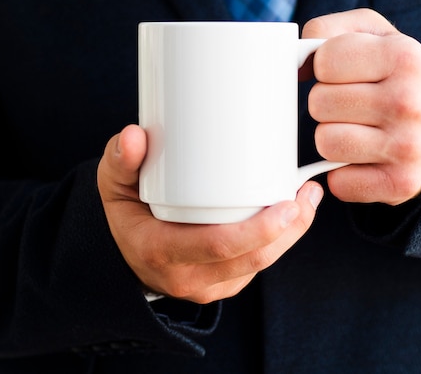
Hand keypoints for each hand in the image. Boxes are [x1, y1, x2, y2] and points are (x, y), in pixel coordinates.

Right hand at [97, 124, 322, 303]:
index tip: (287, 203)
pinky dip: (278, 240)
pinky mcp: (221, 283)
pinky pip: (255, 265)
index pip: (218, 246)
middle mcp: (187, 276)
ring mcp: (207, 284)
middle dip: (289, 228)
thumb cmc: (124, 210)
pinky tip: (292, 213)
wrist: (123, 250)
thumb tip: (134, 136)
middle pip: (251, 258)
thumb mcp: (113, 183)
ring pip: (259, 264)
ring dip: (291, 234)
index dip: (258, 230)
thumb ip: (121, 159)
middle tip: (307, 192)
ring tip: (308, 197)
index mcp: (161, 250)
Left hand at [301, 8, 420, 205]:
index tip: (345, 71)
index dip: (325, 66)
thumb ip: (324, 31)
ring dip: (333, 136)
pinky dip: (343, 172)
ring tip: (359, 127)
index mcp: (402, 56)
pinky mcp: (402, 183)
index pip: (323, 63)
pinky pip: (338, 182)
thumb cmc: (390, 69)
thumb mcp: (367, 31)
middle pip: (319, 103)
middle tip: (353, 102)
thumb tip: (297, 66)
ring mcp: (408, 146)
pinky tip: (364, 156)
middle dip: (327, 102)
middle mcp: (409, 102)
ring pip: (325, 142)